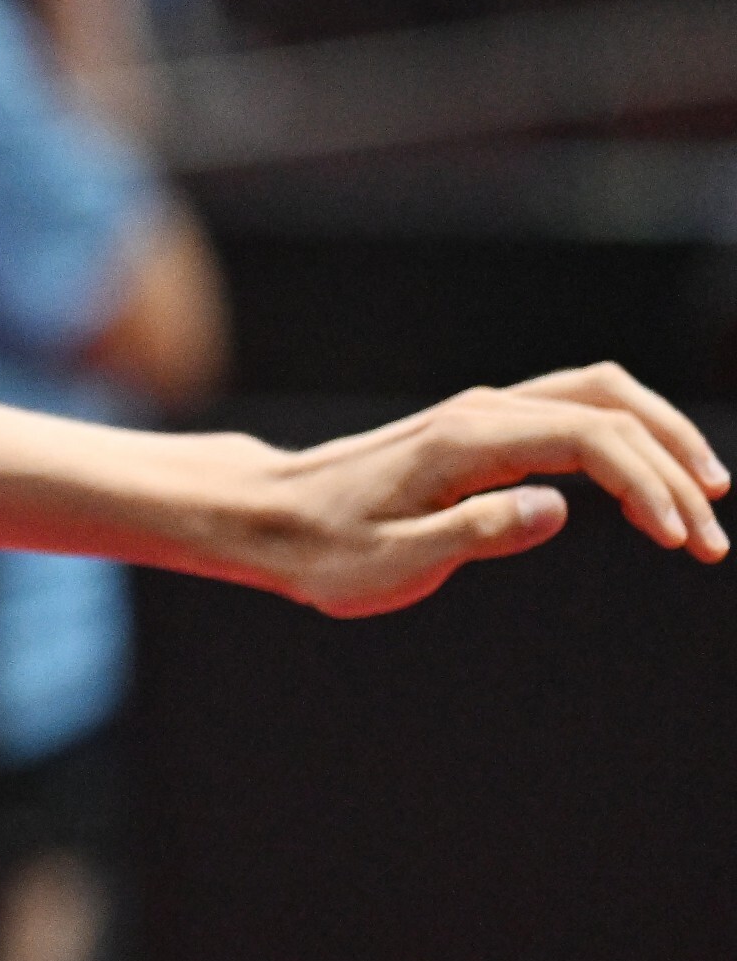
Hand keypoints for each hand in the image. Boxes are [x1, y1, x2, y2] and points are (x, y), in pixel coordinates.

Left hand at [234, 365, 728, 617]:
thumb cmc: (323, 550)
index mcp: (465, 442)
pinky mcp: (483, 427)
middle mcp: (481, 411)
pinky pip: (575, 412)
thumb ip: (474, 534)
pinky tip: (651, 488)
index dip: (650, 487)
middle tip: (712, 540)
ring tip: (706, 500)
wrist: (268, 516)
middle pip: (612, 407)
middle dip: (675, 467)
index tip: (683, 542)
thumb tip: (557, 506)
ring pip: (601, 397)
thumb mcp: (391, 564)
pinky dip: (628, 438)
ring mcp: (483, 412)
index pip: (591, 439)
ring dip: (662, 441)